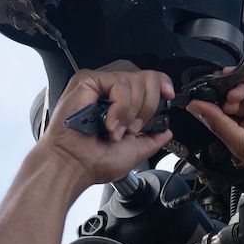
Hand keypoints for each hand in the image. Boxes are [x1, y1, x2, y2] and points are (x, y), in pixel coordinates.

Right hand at [38, 69, 173, 188]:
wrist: (74, 166)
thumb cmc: (93, 161)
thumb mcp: (134, 151)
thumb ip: (152, 139)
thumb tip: (166, 131)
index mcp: (120, 104)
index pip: (148, 81)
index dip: (162, 86)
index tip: (169, 98)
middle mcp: (110, 92)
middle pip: (146, 78)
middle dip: (147, 107)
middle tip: (132, 129)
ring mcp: (99, 85)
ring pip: (134, 81)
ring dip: (130, 112)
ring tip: (116, 130)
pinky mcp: (87, 81)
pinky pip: (118, 83)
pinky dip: (120, 106)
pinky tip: (109, 123)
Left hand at [187, 69, 243, 184]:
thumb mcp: (238, 142)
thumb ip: (216, 121)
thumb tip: (195, 107)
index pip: (224, 115)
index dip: (212, 107)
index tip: (199, 100)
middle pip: (234, 98)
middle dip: (222, 96)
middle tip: (218, 98)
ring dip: (233, 86)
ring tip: (232, 95)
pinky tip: (235, 77)